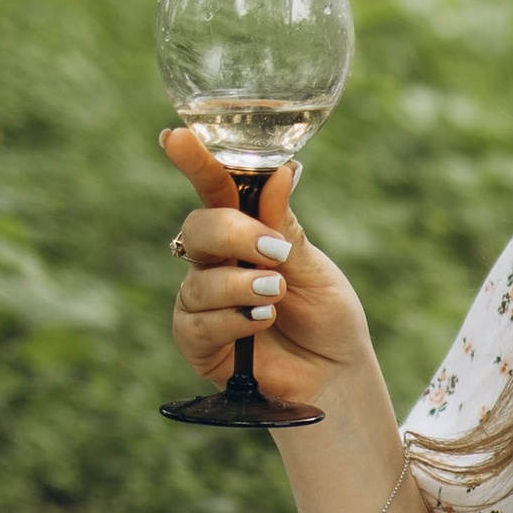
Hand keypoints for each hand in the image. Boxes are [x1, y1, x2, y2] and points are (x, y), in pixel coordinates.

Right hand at [160, 128, 375, 412]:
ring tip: (276, 296)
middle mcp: (216, 262)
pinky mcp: (198, 342)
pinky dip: (230, 321)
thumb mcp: (314, 267)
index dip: (195, 161)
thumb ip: (285, 226)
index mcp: (245, 231)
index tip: (176, 137)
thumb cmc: (327, 316)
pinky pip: (195, 323)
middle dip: (233, 235)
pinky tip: (259, 323)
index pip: (214, 188)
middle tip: (273, 253)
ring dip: (240, 286)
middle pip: (198, 229)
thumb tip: (280, 172)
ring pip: (198, 281)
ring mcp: (203, 301)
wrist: (336, 375)